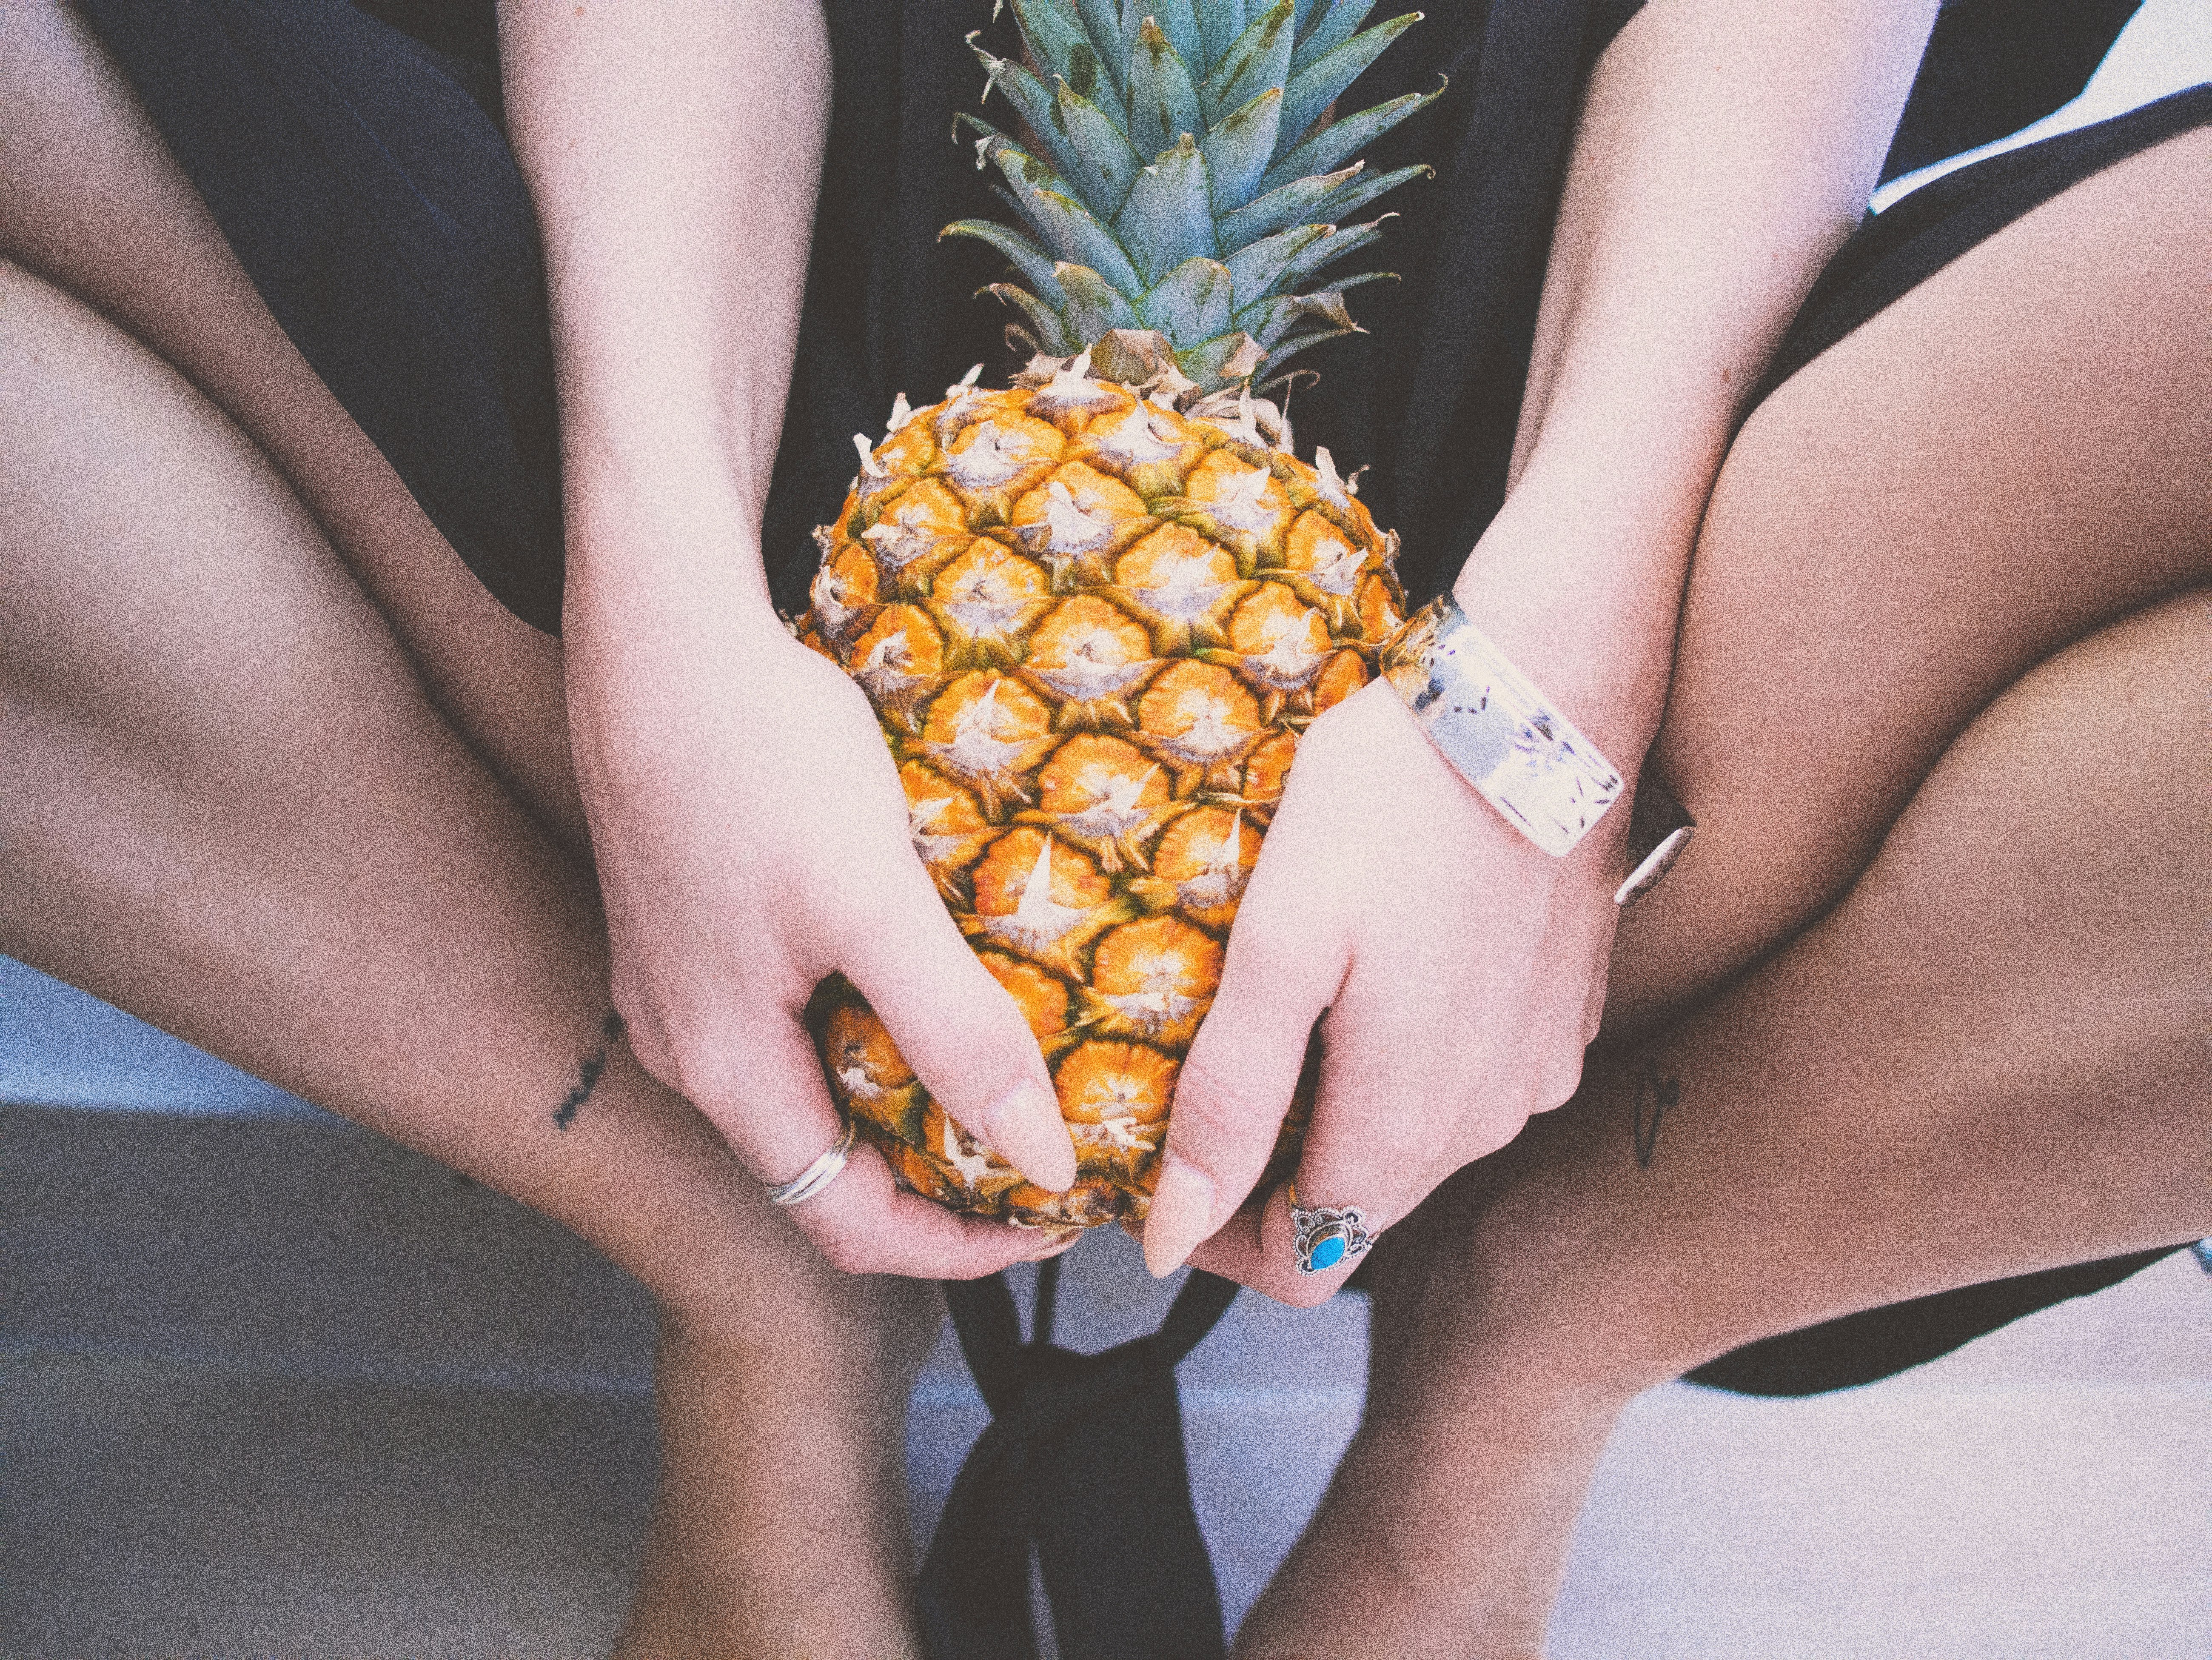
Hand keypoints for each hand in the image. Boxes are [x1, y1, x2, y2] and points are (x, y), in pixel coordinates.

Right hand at [567, 579, 1079, 1278]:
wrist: (659, 627)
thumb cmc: (753, 754)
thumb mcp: (872, 903)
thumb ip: (952, 1035)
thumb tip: (1040, 1160)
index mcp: (721, 1068)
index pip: (846, 1224)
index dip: (957, 1246)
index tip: (1056, 1219)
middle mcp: (687, 1045)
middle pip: (829, 1162)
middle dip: (942, 1170)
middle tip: (1052, 1138)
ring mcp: (684, 983)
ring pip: (813, 1082)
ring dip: (910, 1089)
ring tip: (1012, 1059)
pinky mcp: (699, 922)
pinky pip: (793, 1012)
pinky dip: (873, 1018)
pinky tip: (935, 970)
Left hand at [1137, 677, 1626, 1303]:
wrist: (1537, 706)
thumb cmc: (1395, 807)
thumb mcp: (1279, 947)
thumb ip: (1230, 1101)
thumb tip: (1178, 1237)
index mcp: (1403, 1124)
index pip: (1301, 1263)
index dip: (1219, 1238)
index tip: (1165, 1173)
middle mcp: (1485, 1123)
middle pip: (1354, 1206)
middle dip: (1269, 1168)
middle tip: (1201, 1077)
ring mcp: (1534, 1073)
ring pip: (1411, 1144)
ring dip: (1337, 1108)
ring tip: (1282, 1012)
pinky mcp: (1562, 1019)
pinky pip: (1466, 1081)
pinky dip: (1405, 1059)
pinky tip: (1372, 976)